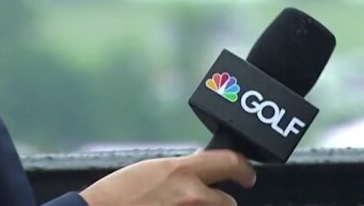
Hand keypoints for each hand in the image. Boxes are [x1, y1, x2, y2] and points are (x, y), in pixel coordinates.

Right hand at [79, 149, 255, 205]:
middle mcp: (191, 196)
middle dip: (220, 204)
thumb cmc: (116, 195)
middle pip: (227, 203)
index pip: (231, 162)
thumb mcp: (153, 172)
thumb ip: (180, 173)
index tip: (248, 175)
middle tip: (207, 203)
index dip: (244, 169)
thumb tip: (198, 174)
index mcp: (183, 172)